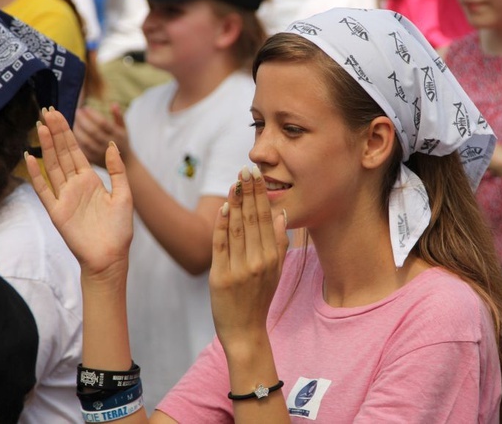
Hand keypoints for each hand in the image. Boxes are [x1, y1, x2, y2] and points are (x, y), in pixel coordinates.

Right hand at [25, 108, 133, 279]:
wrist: (110, 256)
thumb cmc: (119, 229)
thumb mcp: (124, 195)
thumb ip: (117, 170)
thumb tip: (111, 144)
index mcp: (91, 181)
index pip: (76, 152)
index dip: (68, 133)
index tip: (60, 114)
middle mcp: (75, 186)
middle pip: (62, 154)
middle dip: (55, 133)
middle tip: (47, 111)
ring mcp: (64, 197)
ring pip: (52, 167)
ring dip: (46, 147)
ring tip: (39, 127)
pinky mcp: (56, 211)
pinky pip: (44, 190)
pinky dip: (36, 174)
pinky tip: (30, 158)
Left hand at [73, 105, 129, 167]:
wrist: (125, 163)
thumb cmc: (121, 141)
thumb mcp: (124, 128)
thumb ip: (118, 116)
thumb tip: (114, 104)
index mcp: (118, 135)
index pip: (103, 123)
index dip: (93, 115)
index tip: (85, 108)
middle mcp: (109, 145)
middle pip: (93, 131)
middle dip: (83, 120)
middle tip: (77, 112)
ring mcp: (101, 153)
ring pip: (86, 141)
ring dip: (78, 130)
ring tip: (74, 121)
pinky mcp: (94, 160)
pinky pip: (82, 149)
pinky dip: (76, 140)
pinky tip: (72, 133)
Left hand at [209, 165, 288, 352]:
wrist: (245, 331)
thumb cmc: (260, 299)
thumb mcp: (276, 271)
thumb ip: (278, 243)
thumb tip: (280, 214)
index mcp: (273, 258)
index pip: (266, 219)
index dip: (261, 195)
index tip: (257, 175)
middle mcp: (259, 261)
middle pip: (253, 219)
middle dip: (249, 192)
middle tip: (246, 169)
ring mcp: (239, 269)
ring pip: (237, 228)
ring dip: (235, 203)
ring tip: (235, 183)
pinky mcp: (220, 276)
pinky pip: (221, 245)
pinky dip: (221, 225)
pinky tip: (223, 208)